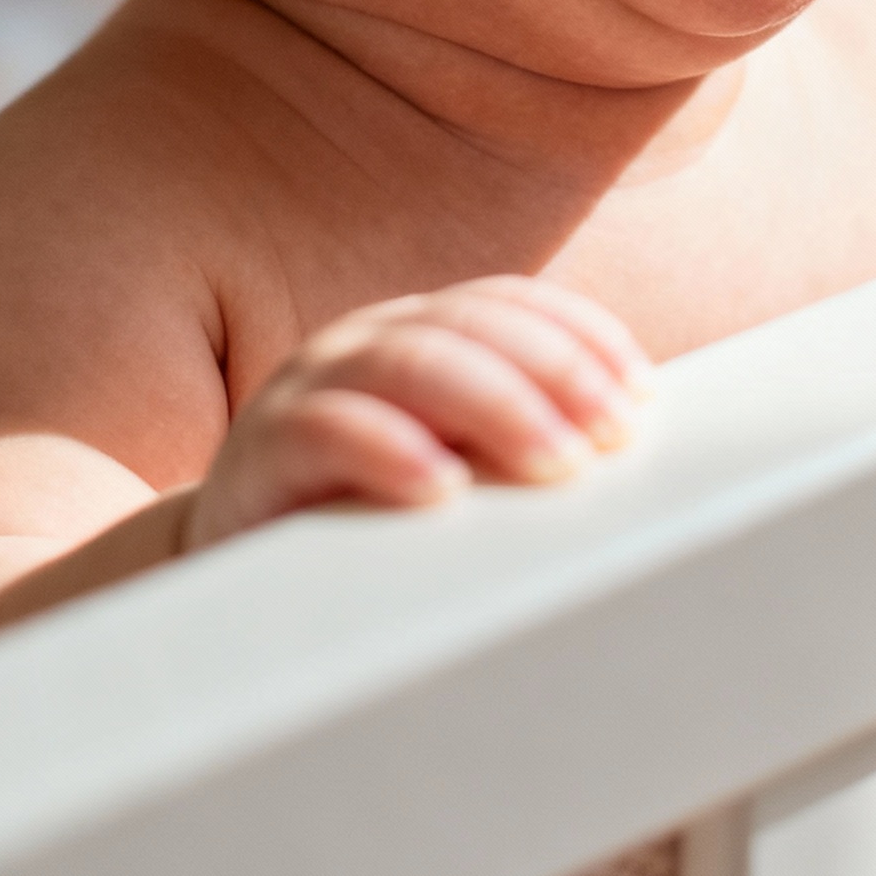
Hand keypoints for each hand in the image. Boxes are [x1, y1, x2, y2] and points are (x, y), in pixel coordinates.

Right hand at [182, 275, 652, 547]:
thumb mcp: (449, 462)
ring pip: (411, 363)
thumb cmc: (362, 514)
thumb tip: (630, 449)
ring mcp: (311, 387)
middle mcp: (365, 342)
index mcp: (417, 333)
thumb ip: (512, 442)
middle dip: (554, 373)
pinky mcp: (262, 451)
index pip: (506, 304)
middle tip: (613, 436)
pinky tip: (441, 487)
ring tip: (557, 462)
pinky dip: (389, 451)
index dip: (579, 335)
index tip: (641, 392)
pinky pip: (327, 430)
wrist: (234, 571)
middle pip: (470, 327)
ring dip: (496, 405)